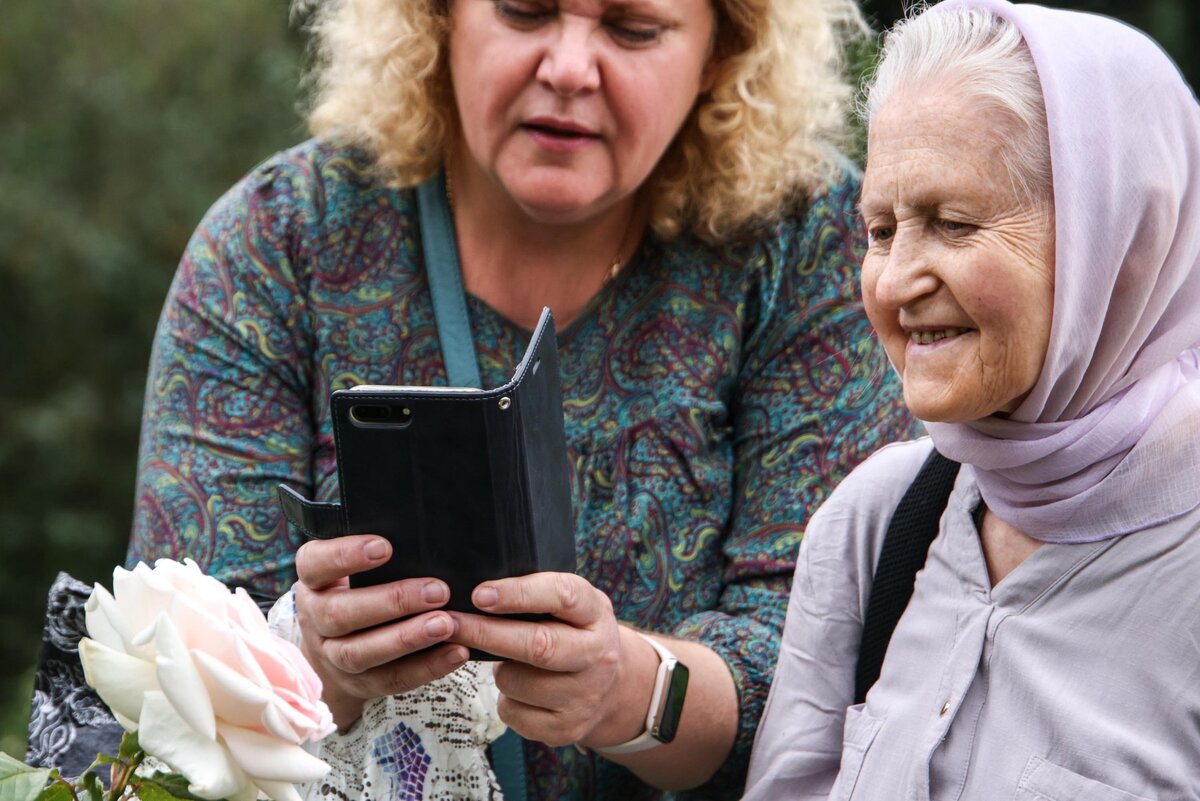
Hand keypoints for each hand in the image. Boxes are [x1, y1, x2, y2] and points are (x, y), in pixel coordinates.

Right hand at [294, 535, 469, 728]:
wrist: (336, 645)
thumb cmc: (358, 588)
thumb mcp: (354, 567)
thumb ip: (377, 552)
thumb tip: (424, 534)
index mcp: (313, 581)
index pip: (316, 564)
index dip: (345, 556)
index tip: (384, 547)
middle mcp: (315, 619)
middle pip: (341, 614)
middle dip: (392, 602)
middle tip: (438, 591)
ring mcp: (333, 656)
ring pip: (362, 652)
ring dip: (408, 638)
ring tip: (446, 624)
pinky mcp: (359, 683)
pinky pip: (390, 679)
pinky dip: (426, 667)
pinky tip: (455, 652)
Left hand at [448, 572, 657, 747]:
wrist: (613, 687)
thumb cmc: (575, 633)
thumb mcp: (571, 605)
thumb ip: (538, 594)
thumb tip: (477, 595)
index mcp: (595, 613)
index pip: (562, 596)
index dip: (519, 594)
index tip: (481, 594)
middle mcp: (597, 655)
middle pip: (538, 646)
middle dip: (487, 634)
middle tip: (450, 624)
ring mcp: (585, 696)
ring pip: (516, 681)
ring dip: (499, 670)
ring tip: (511, 661)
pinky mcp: (567, 729)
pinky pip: (513, 712)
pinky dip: (506, 699)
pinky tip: (522, 690)